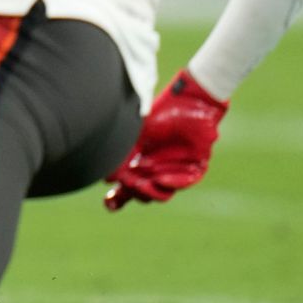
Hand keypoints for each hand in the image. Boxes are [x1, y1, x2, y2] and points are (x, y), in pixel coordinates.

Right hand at [105, 68, 227, 210]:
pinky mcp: (194, 168)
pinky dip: (171, 183)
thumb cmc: (161, 114)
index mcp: (139, 164)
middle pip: (141, 194)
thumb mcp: (137, 136)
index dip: (116, 199)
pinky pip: (184, 184)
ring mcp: (174, 171)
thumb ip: (124, 157)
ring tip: (142, 183)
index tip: (108, 201)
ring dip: (151, 192)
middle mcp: (156, 171)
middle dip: (133, 191)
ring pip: (162, 194)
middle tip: (128, 182)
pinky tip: (160, 180)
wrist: (189, 102)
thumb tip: (107, 179)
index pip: (125, 188)